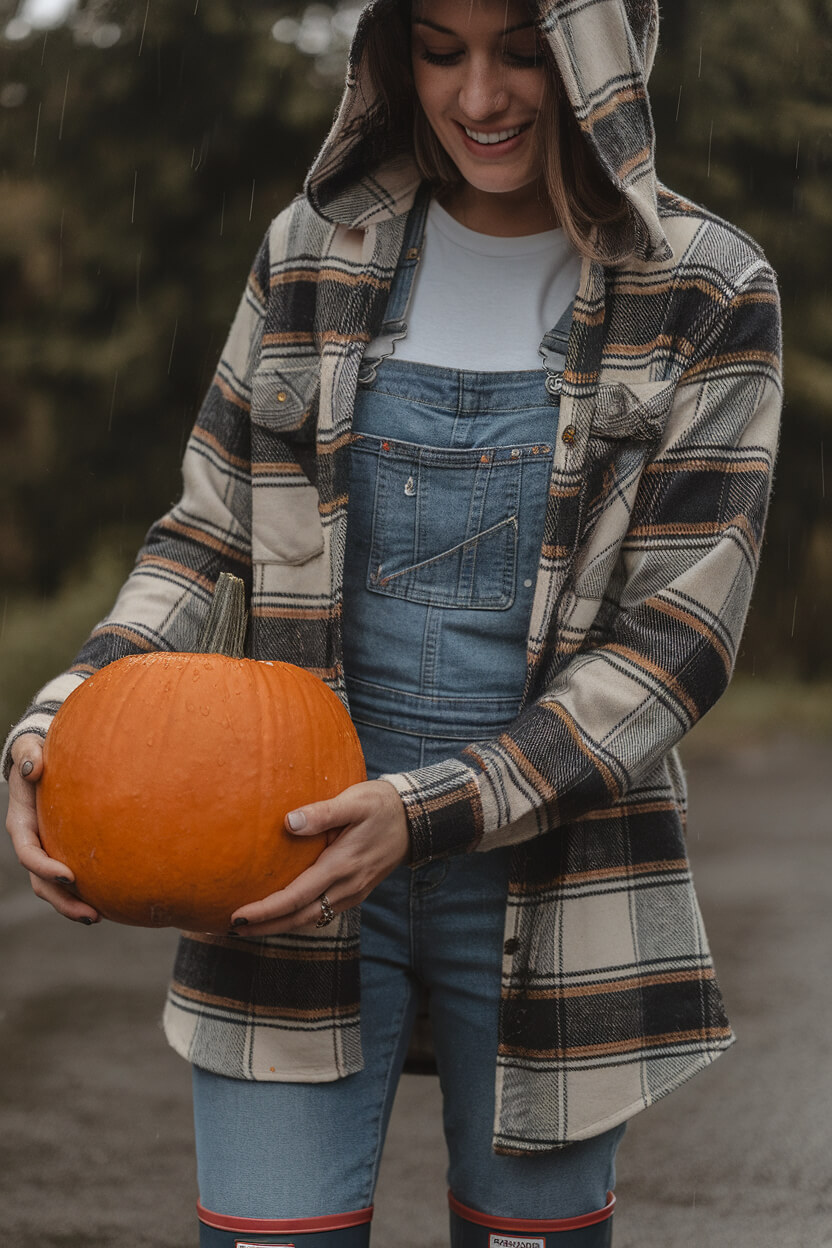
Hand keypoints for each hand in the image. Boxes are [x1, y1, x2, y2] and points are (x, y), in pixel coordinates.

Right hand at [5, 733, 100, 924]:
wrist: (43, 759)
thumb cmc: (36, 753)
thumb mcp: (28, 749)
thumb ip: (28, 756)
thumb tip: (34, 768)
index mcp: (22, 824)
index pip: (29, 854)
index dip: (46, 868)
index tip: (70, 876)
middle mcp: (33, 843)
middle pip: (42, 882)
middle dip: (64, 901)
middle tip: (92, 914)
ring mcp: (48, 849)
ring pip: (56, 887)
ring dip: (75, 904)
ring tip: (101, 916)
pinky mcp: (63, 850)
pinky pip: (72, 877)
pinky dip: (87, 890)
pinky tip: (110, 901)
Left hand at [229, 779, 409, 935]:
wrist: (416, 820)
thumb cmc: (381, 805)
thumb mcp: (354, 801)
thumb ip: (322, 813)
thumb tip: (289, 822)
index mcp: (341, 866)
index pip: (295, 897)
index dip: (265, 910)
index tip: (238, 916)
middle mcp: (346, 886)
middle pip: (299, 918)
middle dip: (265, 927)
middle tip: (232, 929)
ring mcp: (353, 892)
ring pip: (311, 919)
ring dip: (280, 925)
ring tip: (251, 926)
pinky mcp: (356, 891)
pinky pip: (322, 912)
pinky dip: (298, 917)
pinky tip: (283, 912)